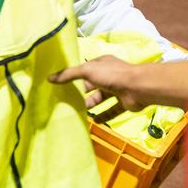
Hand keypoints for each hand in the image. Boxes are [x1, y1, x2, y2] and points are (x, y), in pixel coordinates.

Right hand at [50, 54, 187, 110]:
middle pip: (91, 85)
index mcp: (101, 64)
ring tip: (78, 113)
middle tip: (67, 102)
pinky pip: (111, 111)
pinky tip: (94, 122)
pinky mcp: (123, 103)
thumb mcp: (87, 71)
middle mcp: (108, 76)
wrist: (138, 87)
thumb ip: (69, 74)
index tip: (62, 85)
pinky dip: (103, 116)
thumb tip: (49, 78)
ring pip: (100, 99)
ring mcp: (116, 90)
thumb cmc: (112, 75)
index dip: (74, 77)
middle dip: (81, 93)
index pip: (84, 70)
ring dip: (91, 105)